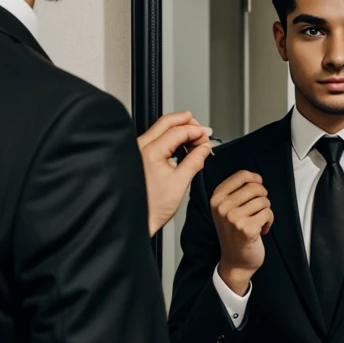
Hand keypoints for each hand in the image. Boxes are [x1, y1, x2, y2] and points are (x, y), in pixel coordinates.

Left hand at [138, 111, 211, 236]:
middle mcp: (140, 147)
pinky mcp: (137, 156)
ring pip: (160, 128)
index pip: (178, 130)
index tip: (207, 136)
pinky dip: (170, 138)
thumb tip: (205, 148)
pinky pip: (155, 138)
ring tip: (194, 139)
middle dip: (186, 122)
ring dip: (178, 129)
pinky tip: (181, 145)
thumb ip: (195, 161)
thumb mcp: (180, 183)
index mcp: (150, 151)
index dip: (196, 131)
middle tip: (201, 129)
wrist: (136, 220)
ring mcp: (137, 150)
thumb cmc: (151, 208)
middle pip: (166, 122)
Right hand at [210, 170, 272, 294]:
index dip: (255, 179)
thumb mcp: (227, 209)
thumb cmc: (235, 232)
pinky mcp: (246, 228)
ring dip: (266, 212)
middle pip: (255, 187)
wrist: (236, 261)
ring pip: (264, 201)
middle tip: (258, 210)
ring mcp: (233, 218)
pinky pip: (268, 214)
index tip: (259, 185)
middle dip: (262, 197)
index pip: (241, 176)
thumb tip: (256, 179)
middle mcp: (222, 207)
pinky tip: (261, 230)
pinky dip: (269, 222)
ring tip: (257, 222)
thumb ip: (237, 192)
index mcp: (216, 198)